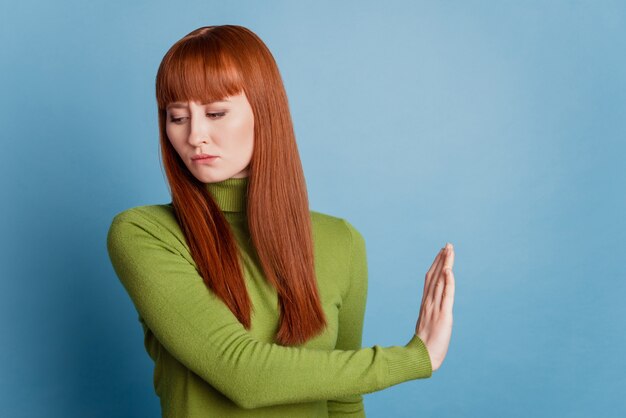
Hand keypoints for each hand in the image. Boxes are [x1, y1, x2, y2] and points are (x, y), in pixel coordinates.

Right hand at [415, 242, 454, 371]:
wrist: (422, 358)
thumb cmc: (425, 347)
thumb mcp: (428, 326)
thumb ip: (429, 317)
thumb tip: (432, 313)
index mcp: (425, 304)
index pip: (430, 280)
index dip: (436, 265)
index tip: (441, 254)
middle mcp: (429, 303)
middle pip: (434, 276)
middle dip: (441, 259)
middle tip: (447, 245)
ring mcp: (435, 308)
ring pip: (440, 281)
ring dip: (445, 264)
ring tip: (449, 250)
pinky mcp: (443, 315)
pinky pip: (446, 295)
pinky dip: (448, 281)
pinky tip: (449, 270)